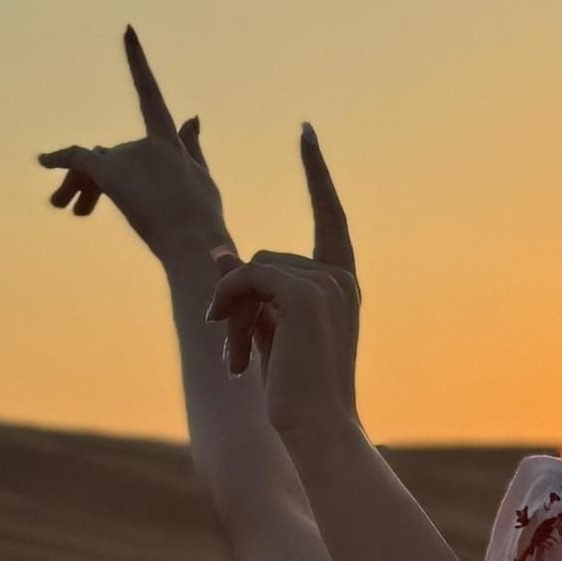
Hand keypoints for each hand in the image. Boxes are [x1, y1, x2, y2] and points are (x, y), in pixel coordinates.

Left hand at [39, 28, 235, 271]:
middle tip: (79, 212)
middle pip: (108, 154)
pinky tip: (43, 160)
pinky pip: (77, 160)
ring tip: (73, 212)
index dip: (137, 61)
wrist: (194, 245)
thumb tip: (193, 114)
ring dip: (80, 187)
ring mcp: (129, 155)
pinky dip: (59, 159)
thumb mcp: (201, 177)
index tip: (127, 31)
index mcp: (170, 141)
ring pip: (93, 165)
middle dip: (91, 182)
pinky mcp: (111, 172)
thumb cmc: (202, 218)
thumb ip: (192, 144)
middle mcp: (146, 141)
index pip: (150, 94)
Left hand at [206, 128, 363, 452]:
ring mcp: (325, 282)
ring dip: (232, 308)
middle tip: (234, 349)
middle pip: (266, 256)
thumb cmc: (295, 393)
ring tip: (237, 356)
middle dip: (240, 298)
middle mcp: (339, 277)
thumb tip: (220, 253)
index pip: (330, 214)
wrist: (318, 430)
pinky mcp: (303, 293)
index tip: (306, 131)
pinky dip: (228, 302)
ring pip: (252, 266)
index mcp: (341, 284)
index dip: (317, 171)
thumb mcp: (267, 331)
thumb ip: (251, 290)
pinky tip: (227, 335)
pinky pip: (246, 275)